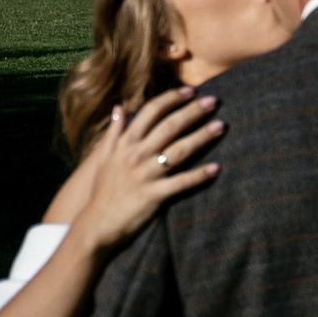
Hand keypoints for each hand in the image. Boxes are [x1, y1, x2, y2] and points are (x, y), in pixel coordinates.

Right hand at [76, 88, 222, 249]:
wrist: (96, 225)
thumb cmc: (102, 191)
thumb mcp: (103, 158)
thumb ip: (113, 132)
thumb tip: (118, 108)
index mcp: (125, 144)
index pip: (150, 113)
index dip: (171, 99)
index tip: (190, 91)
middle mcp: (135, 156)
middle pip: (169, 127)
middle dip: (192, 112)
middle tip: (214, 101)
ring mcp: (145, 175)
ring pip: (178, 151)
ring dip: (201, 137)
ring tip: (221, 126)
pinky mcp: (154, 196)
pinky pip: (181, 182)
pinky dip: (199, 175)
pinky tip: (216, 167)